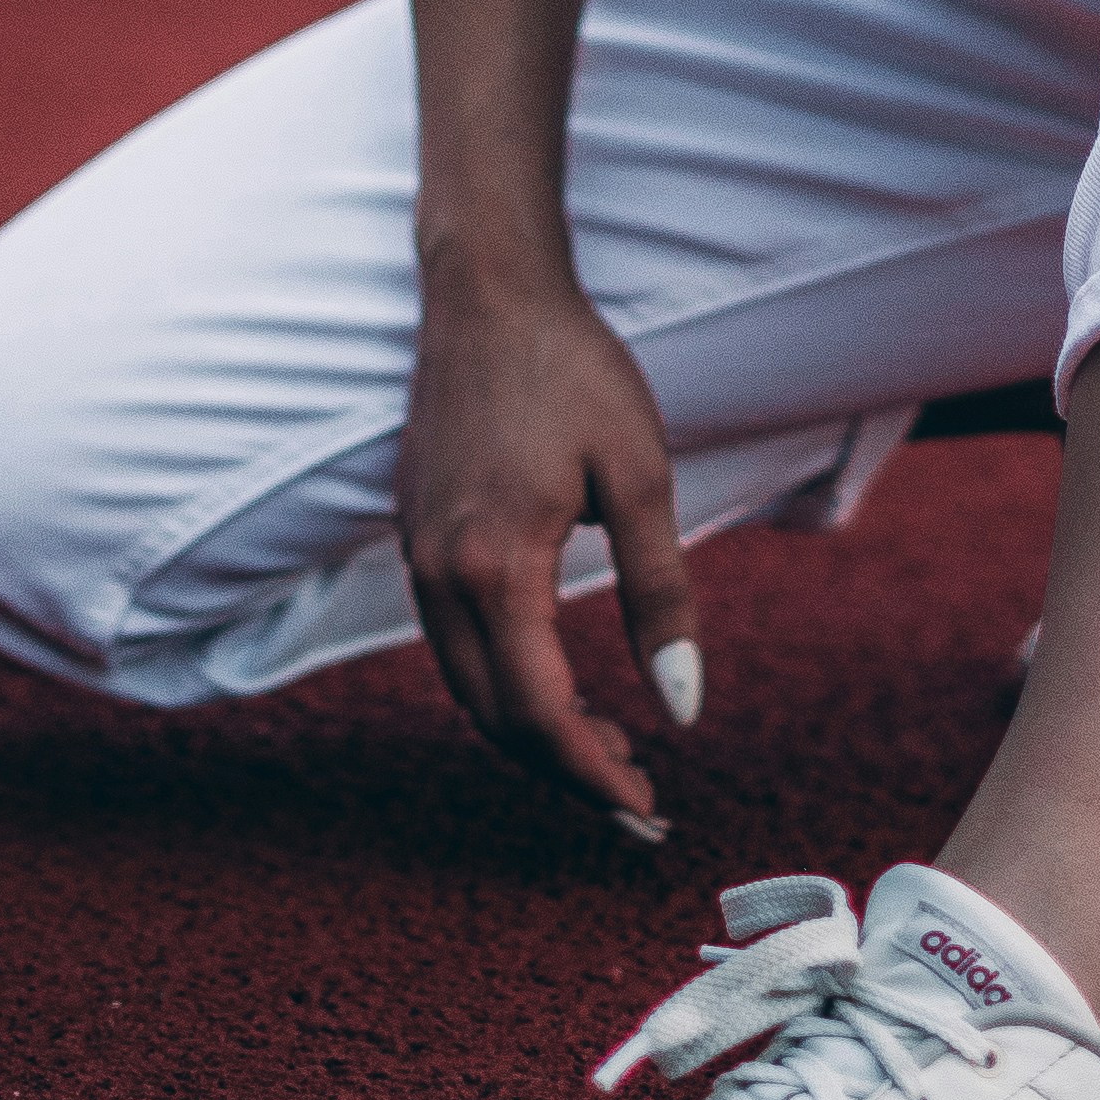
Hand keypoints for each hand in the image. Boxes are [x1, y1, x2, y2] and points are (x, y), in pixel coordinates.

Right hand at [398, 256, 701, 832]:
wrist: (490, 291)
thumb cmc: (574, 371)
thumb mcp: (640, 477)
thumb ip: (661, 596)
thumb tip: (684, 708)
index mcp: (496, 568)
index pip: (537, 715)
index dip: (591, 776)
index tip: (647, 807)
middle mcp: (440, 575)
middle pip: (493, 719)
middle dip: (562, 771)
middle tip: (636, 796)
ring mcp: (418, 555)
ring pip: (465, 687)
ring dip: (529, 732)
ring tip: (607, 744)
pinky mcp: (415, 534)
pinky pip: (451, 643)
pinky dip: (500, 682)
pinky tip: (553, 679)